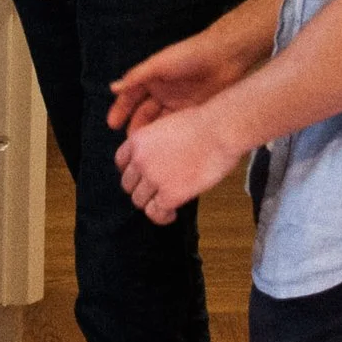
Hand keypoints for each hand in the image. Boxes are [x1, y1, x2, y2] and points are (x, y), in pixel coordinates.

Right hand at [107, 33, 249, 134]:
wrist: (224, 57)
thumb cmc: (187, 56)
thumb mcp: (158, 65)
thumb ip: (136, 77)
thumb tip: (112, 88)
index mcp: (151, 79)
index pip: (130, 97)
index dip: (121, 110)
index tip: (112, 124)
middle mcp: (162, 91)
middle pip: (144, 113)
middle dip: (135, 127)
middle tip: (130, 144)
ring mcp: (178, 102)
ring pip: (159, 122)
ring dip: (152, 134)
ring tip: (146, 149)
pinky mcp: (193, 111)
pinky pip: (177, 127)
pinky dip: (170, 136)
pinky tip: (165, 147)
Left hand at [115, 107, 244, 225]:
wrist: (219, 131)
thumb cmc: (203, 124)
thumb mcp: (166, 126)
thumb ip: (155, 145)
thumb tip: (158, 162)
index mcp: (137, 140)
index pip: (121, 162)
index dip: (132, 172)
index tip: (143, 177)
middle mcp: (140, 160)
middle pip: (128, 184)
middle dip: (142, 189)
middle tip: (157, 192)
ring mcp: (153, 178)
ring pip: (139, 201)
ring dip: (152, 204)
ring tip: (166, 204)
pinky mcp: (169, 194)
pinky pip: (156, 213)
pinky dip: (162, 216)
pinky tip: (172, 213)